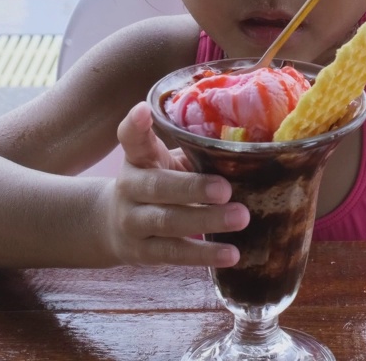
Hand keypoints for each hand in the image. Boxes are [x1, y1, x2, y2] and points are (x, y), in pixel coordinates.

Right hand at [105, 102, 248, 266]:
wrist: (111, 226)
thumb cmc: (159, 185)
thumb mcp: (167, 164)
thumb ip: (196, 156)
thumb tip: (254, 149)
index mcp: (138, 159)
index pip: (131, 138)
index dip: (135, 124)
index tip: (144, 110)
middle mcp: (130, 188)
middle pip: (158, 186)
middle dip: (192, 188)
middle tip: (226, 189)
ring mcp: (132, 222)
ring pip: (167, 222)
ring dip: (206, 220)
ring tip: (241, 218)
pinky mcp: (142, 252)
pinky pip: (174, 253)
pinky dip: (203, 255)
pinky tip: (232, 254)